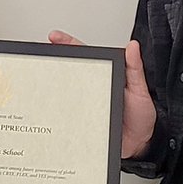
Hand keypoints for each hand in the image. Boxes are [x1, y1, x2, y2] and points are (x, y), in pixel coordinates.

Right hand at [48, 31, 155, 157]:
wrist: (139, 145)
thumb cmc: (141, 118)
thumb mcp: (140, 90)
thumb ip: (135, 68)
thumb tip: (132, 46)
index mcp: (106, 76)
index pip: (86, 57)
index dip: (70, 46)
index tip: (57, 38)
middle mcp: (93, 89)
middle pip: (70, 72)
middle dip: (54, 61)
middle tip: (42, 53)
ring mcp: (85, 106)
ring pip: (64, 92)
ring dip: (52, 86)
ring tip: (41, 75)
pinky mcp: (80, 122)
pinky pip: (66, 114)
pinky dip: (56, 111)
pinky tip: (49, 106)